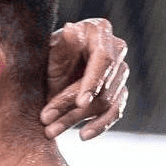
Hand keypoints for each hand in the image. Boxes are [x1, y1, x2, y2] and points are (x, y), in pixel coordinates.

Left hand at [41, 18, 129, 139]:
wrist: (47, 67)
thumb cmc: (48, 54)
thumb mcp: (49, 50)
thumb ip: (61, 44)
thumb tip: (70, 29)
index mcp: (99, 31)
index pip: (105, 59)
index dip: (93, 82)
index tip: (80, 103)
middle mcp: (116, 50)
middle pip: (103, 85)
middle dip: (72, 106)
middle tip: (46, 121)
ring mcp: (120, 72)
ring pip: (105, 102)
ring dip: (76, 119)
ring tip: (51, 131)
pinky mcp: (118, 92)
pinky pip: (116, 111)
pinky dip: (100, 125)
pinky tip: (83, 135)